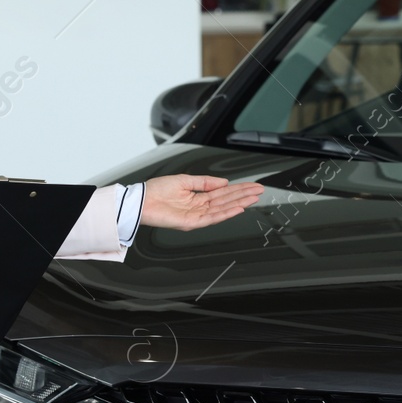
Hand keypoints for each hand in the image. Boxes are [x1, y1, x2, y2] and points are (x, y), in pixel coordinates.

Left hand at [140, 174, 263, 230]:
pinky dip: (226, 214)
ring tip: (253, 199)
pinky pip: (212, 218)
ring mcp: (197, 215)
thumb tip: (223, 182)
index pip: (223, 193)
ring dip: (239, 203)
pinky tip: (237, 209)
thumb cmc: (156, 191)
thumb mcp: (184, 180)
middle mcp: (199, 207)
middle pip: (227, 201)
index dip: (239, 189)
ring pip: (223, 209)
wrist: (141, 201)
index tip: (252, 186)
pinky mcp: (191, 222)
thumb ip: (205, 182)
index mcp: (198, 197)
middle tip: (259, 191)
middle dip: (244, 195)